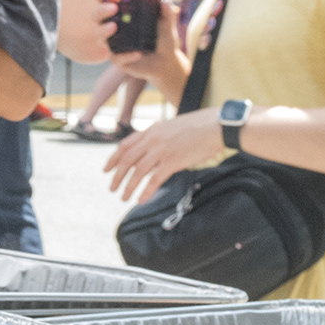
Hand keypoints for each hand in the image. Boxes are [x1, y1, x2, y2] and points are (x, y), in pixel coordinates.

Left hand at [104, 106, 226, 204]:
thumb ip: (160, 138)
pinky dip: (145, 191)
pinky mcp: (173, 161)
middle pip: (127, 160)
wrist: (217, 125)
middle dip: (117, 176)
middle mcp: (153, 139)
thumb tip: (153, 152)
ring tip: (123, 197)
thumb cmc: (200, 126)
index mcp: (152, 130)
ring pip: (137, 171)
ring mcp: (162, 150)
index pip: (125, 145)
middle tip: (112, 188)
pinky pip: (154, 180)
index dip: (113, 158)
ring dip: (128, 186)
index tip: (106, 169)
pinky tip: (140, 200)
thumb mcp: (173, 127)